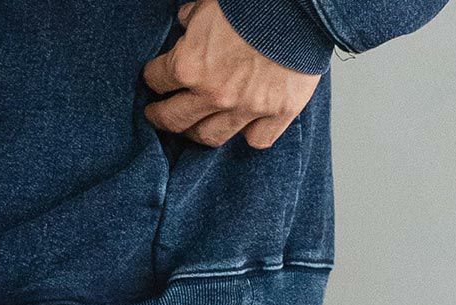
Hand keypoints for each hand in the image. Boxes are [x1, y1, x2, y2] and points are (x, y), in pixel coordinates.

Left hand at [144, 1, 320, 148]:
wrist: (302, 4)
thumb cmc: (256, 1)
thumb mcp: (212, 2)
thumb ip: (195, 16)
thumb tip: (186, 20)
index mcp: (190, 65)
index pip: (157, 78)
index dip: (152, 77)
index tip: (153, 78)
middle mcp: (213, 95)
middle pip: (176, 120)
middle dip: (161, 117)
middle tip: (157, 115)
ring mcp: (245, 109)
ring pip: (211, 136)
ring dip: (197, 133)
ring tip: (193, 128)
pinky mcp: (277, 114)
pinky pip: (256, 139)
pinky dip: (249, 135)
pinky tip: (245, 129)